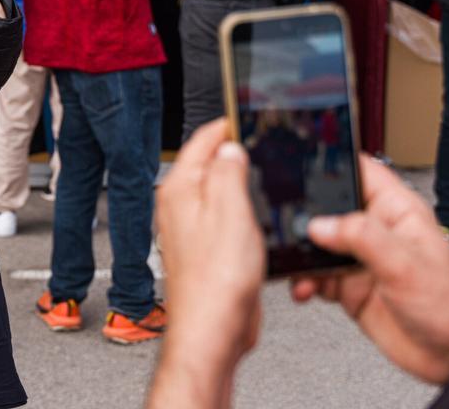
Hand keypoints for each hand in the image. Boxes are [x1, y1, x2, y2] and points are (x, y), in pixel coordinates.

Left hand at [148, 119, 262, 408]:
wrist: (213, 333)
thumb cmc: (216, 283)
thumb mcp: (232, 211)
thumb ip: (230, 172)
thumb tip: (230, 146)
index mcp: (180, 189)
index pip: (204, 139)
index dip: (230, 125)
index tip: (251, 115)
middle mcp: (181, 206)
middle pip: (213, 164)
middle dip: (240, 156)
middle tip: (267, 149)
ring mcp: (193, 229)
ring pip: (223, 193)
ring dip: (244, 188)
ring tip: (266, 184)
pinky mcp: (208, 250)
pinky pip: (228, 220)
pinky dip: (245, 215)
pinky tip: (261, 221)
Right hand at [291, 156, 448, 384]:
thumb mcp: (406, 265)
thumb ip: (362, 238)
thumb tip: (322, 224)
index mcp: (395, 211)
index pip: (362, 171)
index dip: (335, 162)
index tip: (303, 164)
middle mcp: (375, 231)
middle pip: (330, 207)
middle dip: (305, 213)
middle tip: (288, 223)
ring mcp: (360, 259)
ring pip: (318, 244)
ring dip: (301, 252)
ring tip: (296, 263)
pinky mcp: (350, 287)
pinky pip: (316, 276)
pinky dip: (304, 281)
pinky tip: (304, 288)